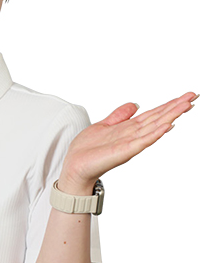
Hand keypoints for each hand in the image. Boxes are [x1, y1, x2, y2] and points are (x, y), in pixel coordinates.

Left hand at [59, 92, 197, 192]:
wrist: (75, 166)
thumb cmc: (88, 149)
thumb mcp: (104, 125)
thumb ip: (120, 115)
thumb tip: (135, 104)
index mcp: (129, 128)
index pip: (153, 114)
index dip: (168, 104)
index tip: (185, 96)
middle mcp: (133, 135)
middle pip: (158, 118)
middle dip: (175, 107)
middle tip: (192, 96)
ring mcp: (130, 143)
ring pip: (155, 127)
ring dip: (170, 116)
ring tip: (186, 106)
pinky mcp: (124, 151)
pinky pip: (143, 141)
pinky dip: (155, 134)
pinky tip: (167, 126)